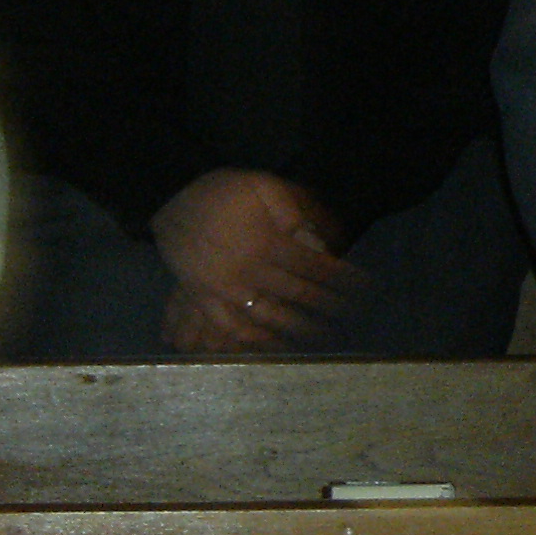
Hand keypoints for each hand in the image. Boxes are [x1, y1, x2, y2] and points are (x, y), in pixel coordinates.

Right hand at [152, 169, 356, 350]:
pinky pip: (230, 327)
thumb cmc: (222, 190)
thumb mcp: (264, 185)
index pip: (316, 266)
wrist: (169, 195)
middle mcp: (248, 269)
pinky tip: (275, 348)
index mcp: (267, 241)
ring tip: (324, 338)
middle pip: (298, 294)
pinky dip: (254, 341)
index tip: (365, 289)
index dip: (344, 278)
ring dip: (300, 330)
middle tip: (354, 317)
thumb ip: (297, 209)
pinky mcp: (203, 298)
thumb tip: (330, 235)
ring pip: (269, 317)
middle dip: (330, 307)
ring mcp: (224, 288)